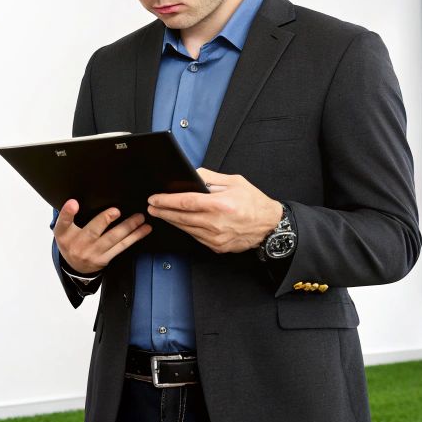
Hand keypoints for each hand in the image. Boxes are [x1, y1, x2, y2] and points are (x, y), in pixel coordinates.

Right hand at [54, 200, 149, 274]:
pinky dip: (134, 237)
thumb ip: (69, 215)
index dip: (67, 212)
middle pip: (92, 231)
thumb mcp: (64, 229)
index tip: (73, 203)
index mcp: (64, 234)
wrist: (74, 267)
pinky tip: (144, 229)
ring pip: (112, 238)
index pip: (63, 222)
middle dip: (105, 220)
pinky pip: (121, 247)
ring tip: (140, 217)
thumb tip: (78, 197)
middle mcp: (77, 244)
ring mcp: (92, 253)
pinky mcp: (104, 259)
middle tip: (116, 210)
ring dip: (128, 227)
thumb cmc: (71, 241)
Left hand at [146, 169, 282, 253]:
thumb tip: (192, 174)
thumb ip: (211, 177)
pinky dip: (186, 229)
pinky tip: (179, 222)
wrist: (270, 226)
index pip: (186, 202)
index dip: (167, 201)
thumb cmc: (254, 203)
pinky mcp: (217, 246)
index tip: (155, 198)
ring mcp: (216, 237)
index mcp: (221, 204)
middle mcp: (216, 223)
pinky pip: (196, 237)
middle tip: (151, 207)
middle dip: (163, 211)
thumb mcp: (235, 182)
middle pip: (181, 217)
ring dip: (172, 221)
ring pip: (186, 229)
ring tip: (161, 213)